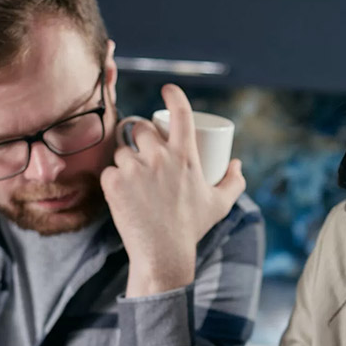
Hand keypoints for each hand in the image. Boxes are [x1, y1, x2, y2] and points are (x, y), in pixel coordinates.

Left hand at [101, 83, 245, 296]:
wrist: (163, 254)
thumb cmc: (192, 229)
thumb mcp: (219, 205)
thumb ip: (234, 182)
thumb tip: (236, 164)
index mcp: (185, 156)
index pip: (181, 113)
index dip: (174, 95)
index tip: (167, 90)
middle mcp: (159, 157)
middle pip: (141, 129)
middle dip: (140, 137)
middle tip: (143, 154)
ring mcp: (135, 169)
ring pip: (122, 151)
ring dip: (125, 160)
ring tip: (133, 180)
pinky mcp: (114, 183)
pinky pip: (109, 171)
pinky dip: (113, 180)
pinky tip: (121, 193)